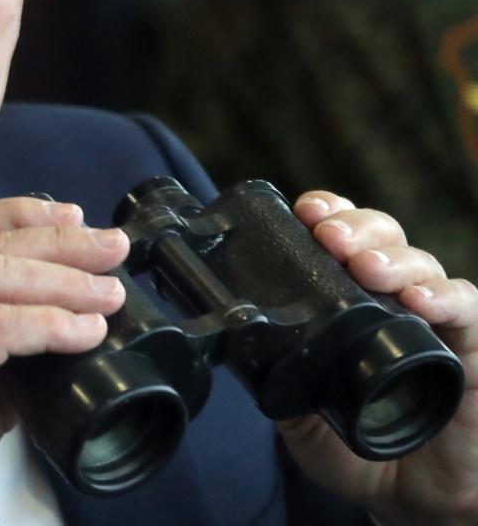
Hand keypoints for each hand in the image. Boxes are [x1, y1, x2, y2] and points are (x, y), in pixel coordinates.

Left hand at [279, 191, 477, 525]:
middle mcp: (392, 298)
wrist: (414, 496)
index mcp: (351, 300)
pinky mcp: (472, 346)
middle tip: (328, 236)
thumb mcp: (303, 421)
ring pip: (420, 264)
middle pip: (381, 237)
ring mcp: (434, 318)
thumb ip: (282, 387)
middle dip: (354, 226)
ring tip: (365, 266)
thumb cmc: (362, 447)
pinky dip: (445, 298)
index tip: (304, 211)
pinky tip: (420, 301)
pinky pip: (467, 309)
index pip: (343, 240)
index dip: (328, 215)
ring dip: (392, 258)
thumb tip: (251, 355)